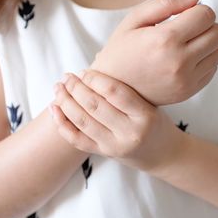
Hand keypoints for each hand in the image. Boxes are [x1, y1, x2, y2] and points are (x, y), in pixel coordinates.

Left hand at [50, 70, 181, 171]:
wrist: (162, 154)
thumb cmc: (155, 121)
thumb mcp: (150, 102)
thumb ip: (125, 89)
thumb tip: (94, 63)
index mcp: (145, 115)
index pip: (114, 92)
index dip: (94, 79)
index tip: (84, 71)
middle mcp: (130, 132)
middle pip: (94, 106)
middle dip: (75, 88)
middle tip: (66, 76)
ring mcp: (115, 146)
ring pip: (82, 121)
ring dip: (65, 102)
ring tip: (58, 88)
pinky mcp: (104, 153)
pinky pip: (77, 140)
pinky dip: (62, 124)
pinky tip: (54, 108)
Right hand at [91, 0, 217, 105]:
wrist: (112, 89)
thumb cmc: (121, 51)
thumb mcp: (134, 20)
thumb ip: (166, 2)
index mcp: (165, 40)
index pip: (206, 14)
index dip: (197, 10)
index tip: (185, 15)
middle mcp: (179, 62)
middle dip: (205, 25)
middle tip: (186, 29)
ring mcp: (185, 80)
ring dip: (207, 44)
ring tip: (186, 45)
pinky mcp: (188, 92)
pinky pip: (213, 69)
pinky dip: (204, 61)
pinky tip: (184, 60)